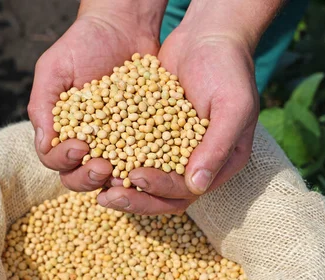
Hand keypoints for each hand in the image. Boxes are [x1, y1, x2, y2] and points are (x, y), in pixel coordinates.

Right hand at [28, 2, 162, 191]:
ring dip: (115, 180)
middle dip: (88, 177)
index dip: (64, 160)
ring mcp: (115, 144)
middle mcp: (86, 144)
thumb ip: (43, 105)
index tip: (79, 146)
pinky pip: (142, 160)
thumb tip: (43, 144)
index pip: (54, 160)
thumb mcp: (54, 68)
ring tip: (125, 173)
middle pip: (80, 177)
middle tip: (103, 167)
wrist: (123, 28)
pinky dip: (144, 167)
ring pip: (110, 177)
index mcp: (61, 132)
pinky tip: (150, 164)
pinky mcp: (142, 139)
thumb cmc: (83, 45)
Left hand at [97, 26, 259, 214]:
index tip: (136, 176)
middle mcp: (196, 163)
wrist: (209, 36)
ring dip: (121, 184)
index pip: (186, 192)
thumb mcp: (232, 107)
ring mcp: (173, 150)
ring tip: (96, 182)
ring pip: (145, 178)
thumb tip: (197, 187)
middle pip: (162, 195)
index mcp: (219, 164)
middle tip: (106, 197)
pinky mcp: (153, 133)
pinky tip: (92, 156)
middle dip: (135, 198)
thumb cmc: (228, 69)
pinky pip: (133, 152)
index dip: (160, 189)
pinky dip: (115, 157)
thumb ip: (217, 147)